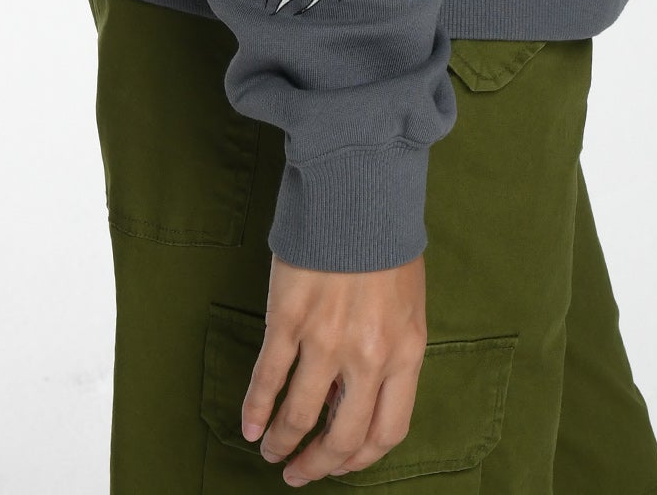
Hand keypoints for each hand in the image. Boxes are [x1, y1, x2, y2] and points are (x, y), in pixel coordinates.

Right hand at [243, 253, 426, 483]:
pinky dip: (256, 409)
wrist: (360, 190)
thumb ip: (389, 350)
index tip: (340, 464)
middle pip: (343, 436)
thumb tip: (355, 394)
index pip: (387, 431)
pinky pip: (269, 379)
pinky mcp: (290, 320)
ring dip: (282, 441)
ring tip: (270, 450)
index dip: (360, 458)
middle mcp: (369, 355)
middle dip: (317, 463)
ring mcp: (327, 339)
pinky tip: (249, 425)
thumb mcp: (406, 302)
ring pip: (300, 413)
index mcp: (406, 351)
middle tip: (298, 471)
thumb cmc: (385, 242)